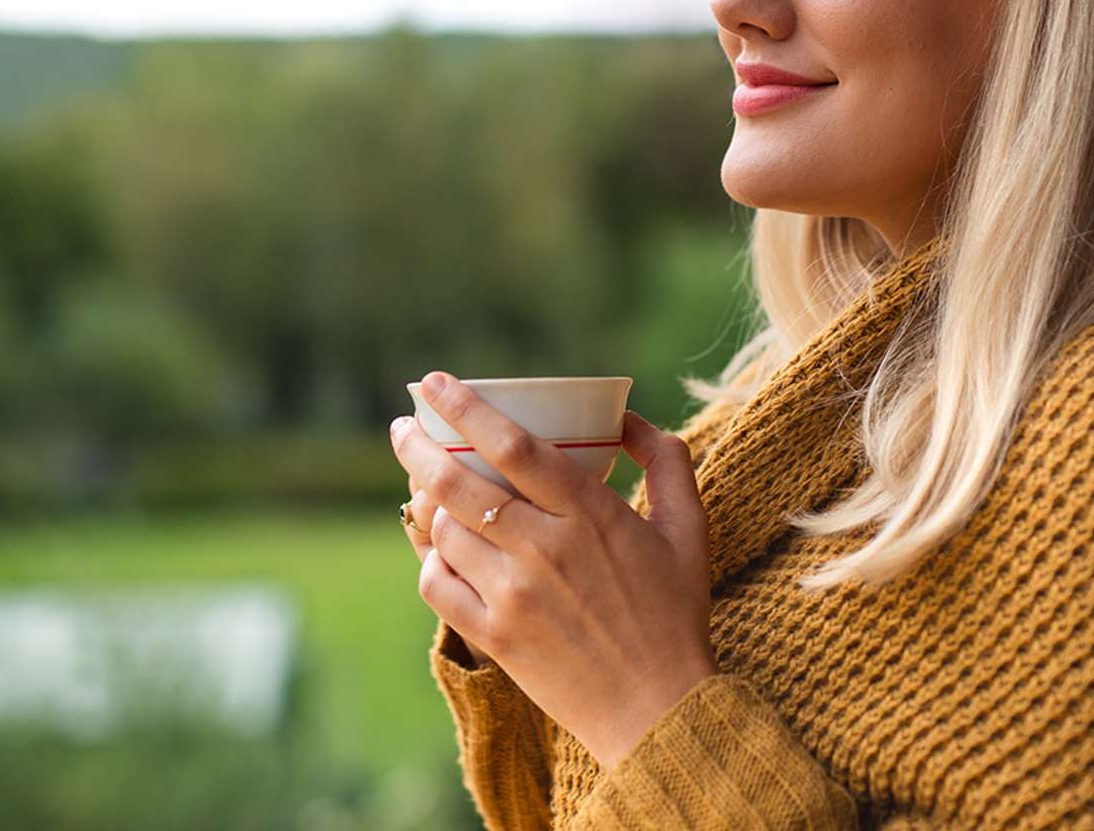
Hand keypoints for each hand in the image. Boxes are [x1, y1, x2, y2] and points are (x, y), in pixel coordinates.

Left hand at [388, 370, 718, 768]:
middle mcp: (545, 548)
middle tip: (404, 427)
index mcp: (591, 513)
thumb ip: (668, 463)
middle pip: (459, 482)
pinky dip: (431, 560)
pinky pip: (436, 584)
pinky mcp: (494, 636)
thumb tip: (629, 420)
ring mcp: (514, 594)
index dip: (466, 407)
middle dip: (419, 446)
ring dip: (428, 502)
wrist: (658, 710)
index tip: (434, 383)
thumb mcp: (688, 530)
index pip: (513, 444)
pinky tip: (441, 549)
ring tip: (428, 487)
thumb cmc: (675, 615)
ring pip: (444, 530)